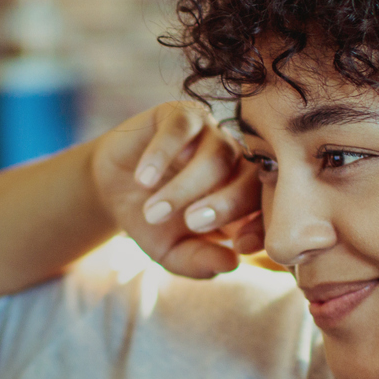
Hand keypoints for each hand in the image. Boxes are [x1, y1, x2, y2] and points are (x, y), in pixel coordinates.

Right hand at [90, 101, 262, 278]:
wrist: (110, 190)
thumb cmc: (151, 222)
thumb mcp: (172, 252)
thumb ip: (200, 261)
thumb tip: (231, 264)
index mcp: (244, 195)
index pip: (268, 207)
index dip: (260, 226)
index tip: (239, 246)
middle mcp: (235, 161)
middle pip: (250, 177)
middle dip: (226, 204)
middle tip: (194, 223)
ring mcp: (210, 134)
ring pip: (216, 155)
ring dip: (185, 187)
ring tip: (154, 211)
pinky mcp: (180, 114)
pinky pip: (181, 128)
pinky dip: (163, 154)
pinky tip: (145, 179)